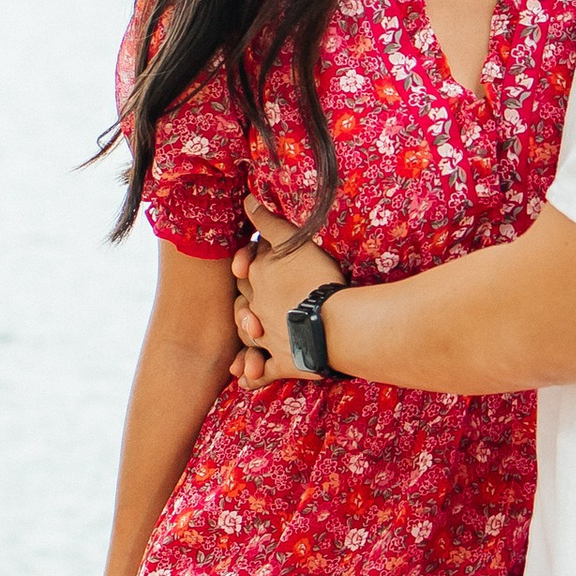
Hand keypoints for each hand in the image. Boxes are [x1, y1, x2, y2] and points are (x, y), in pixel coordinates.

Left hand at [233, 200, 336, 383]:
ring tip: (252, 334)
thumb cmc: (317, 280)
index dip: (246, 261)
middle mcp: (258, 308)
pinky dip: (253, 373)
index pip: (246, 267)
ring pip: (249, 336)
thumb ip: (270, 222)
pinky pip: (263, 371)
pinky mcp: (283, 362)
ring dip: (247, 335)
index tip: (247, 261)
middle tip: (251, 297)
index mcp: (260, 278)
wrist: (333, 324)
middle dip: (245, 299)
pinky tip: (246, 376)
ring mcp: (268, 338)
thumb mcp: (294, 243)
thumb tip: (247, 198)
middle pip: (243, 301)